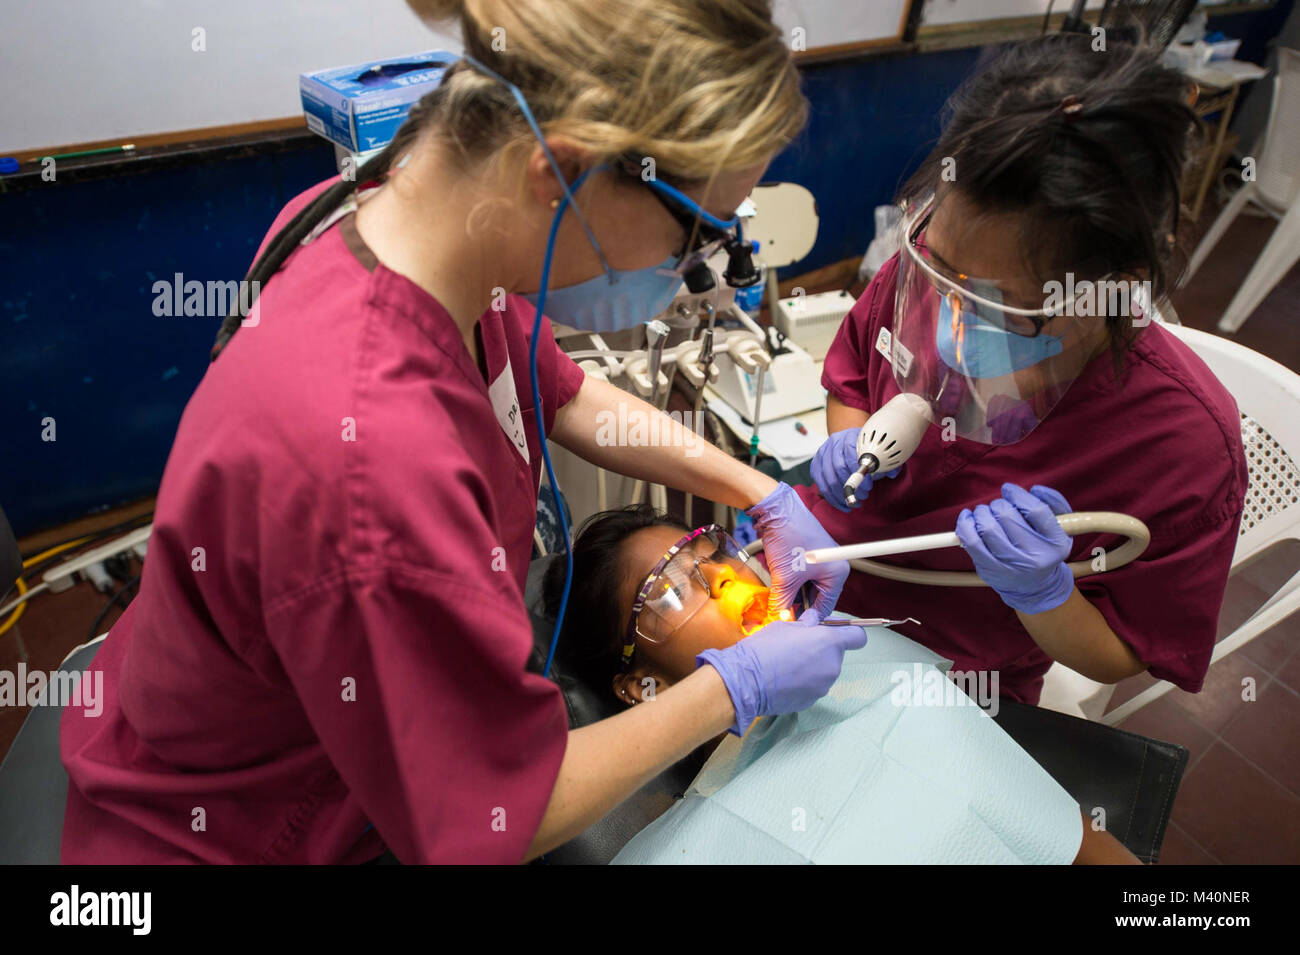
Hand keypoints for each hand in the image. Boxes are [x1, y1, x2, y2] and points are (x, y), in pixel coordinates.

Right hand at [697, 608, 867, 734]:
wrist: (746, 680)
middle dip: (822, 650)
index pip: (858, 637)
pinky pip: (813, 686)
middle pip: (837, 655)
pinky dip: (804, 682)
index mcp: (829, 642)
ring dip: (813, 667)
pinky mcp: (812, 700)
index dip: (848, 633)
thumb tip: (813, 621)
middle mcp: (832, 665)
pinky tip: (784, 679)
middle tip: (798, 646)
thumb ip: (806, 624)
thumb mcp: (785, 626)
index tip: (835, 632)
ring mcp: (824, 685)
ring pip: (825, 671)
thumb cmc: (764, 648)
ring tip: (787, 664)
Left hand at [747, 482, 846, 616]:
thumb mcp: (784, 577)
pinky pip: (800, 576)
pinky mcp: (807, 555)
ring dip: (792, 593)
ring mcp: (820, 560)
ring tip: (778, 600)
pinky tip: (778, 586)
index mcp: (837, 573)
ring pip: (806, 587)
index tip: (794, 628)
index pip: (825, 606)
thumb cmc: (789, 538)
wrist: (777, 511)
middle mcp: (832, 567)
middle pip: (816, 597)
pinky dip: (790, 582)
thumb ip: (782, 602)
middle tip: (782, 615)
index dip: (808, 618)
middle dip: (797, 605)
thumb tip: (778, 619)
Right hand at [811, 428, 900, 512]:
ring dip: (843, 495)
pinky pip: (821, 486)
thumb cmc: (864, 449)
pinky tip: (844, 505)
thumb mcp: (877, 451)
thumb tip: (892, 473)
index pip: (851, 456)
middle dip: (852, 486)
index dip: (860, 473)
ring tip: (856, 502)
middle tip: (864, 495)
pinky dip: (833, 499)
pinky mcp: (816, 465)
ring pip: (828, 480)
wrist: (849, 441)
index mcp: (849, 436)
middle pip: (838, 468)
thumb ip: (886, 462)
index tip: (869, 485)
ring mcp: (822, 454)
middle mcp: (833, 443)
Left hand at [956, 483, 1074, 614]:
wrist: (1033, 586)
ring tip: (984, 512)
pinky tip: (968, 518)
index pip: (1037, 510)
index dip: (1018, 495)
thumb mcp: (1061, 527)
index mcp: (1056, 544)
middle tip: (998, 506)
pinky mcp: (990, 569)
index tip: (1009, 490)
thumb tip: (1034, 489)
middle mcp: (1035, 557)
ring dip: (981, 512)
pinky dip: (965, 524)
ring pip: (987, 527)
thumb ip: (1054, 503)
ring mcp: (1011, 565)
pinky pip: (971, 541)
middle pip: (1007, 516)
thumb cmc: (1044, 548)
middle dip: (998, 504)